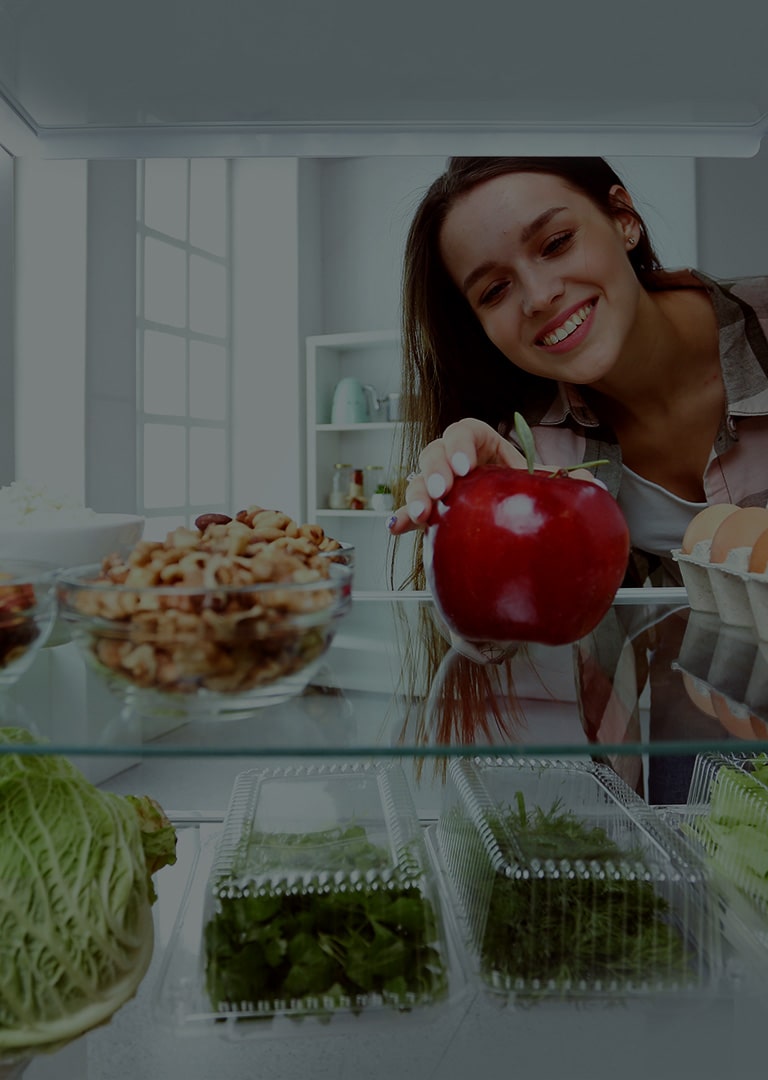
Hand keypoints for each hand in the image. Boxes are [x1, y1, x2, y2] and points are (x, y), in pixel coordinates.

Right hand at [387, 417, 599, 534]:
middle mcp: (457, 461)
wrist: (516, 516)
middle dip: (435, 470)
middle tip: (442, 491)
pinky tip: (398, 526)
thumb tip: (591, 486)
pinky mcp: (433, 510)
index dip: (461, 443)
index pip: (466, 430)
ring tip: (421, 513)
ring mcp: (442, 485)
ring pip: (418, 478)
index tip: (466, 466)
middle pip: (436, 451)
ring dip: (416, 494)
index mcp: (484, 444)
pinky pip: (412, 510)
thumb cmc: (523, 490)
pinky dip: (403, 517)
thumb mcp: (543, 482)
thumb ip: (565, 480)